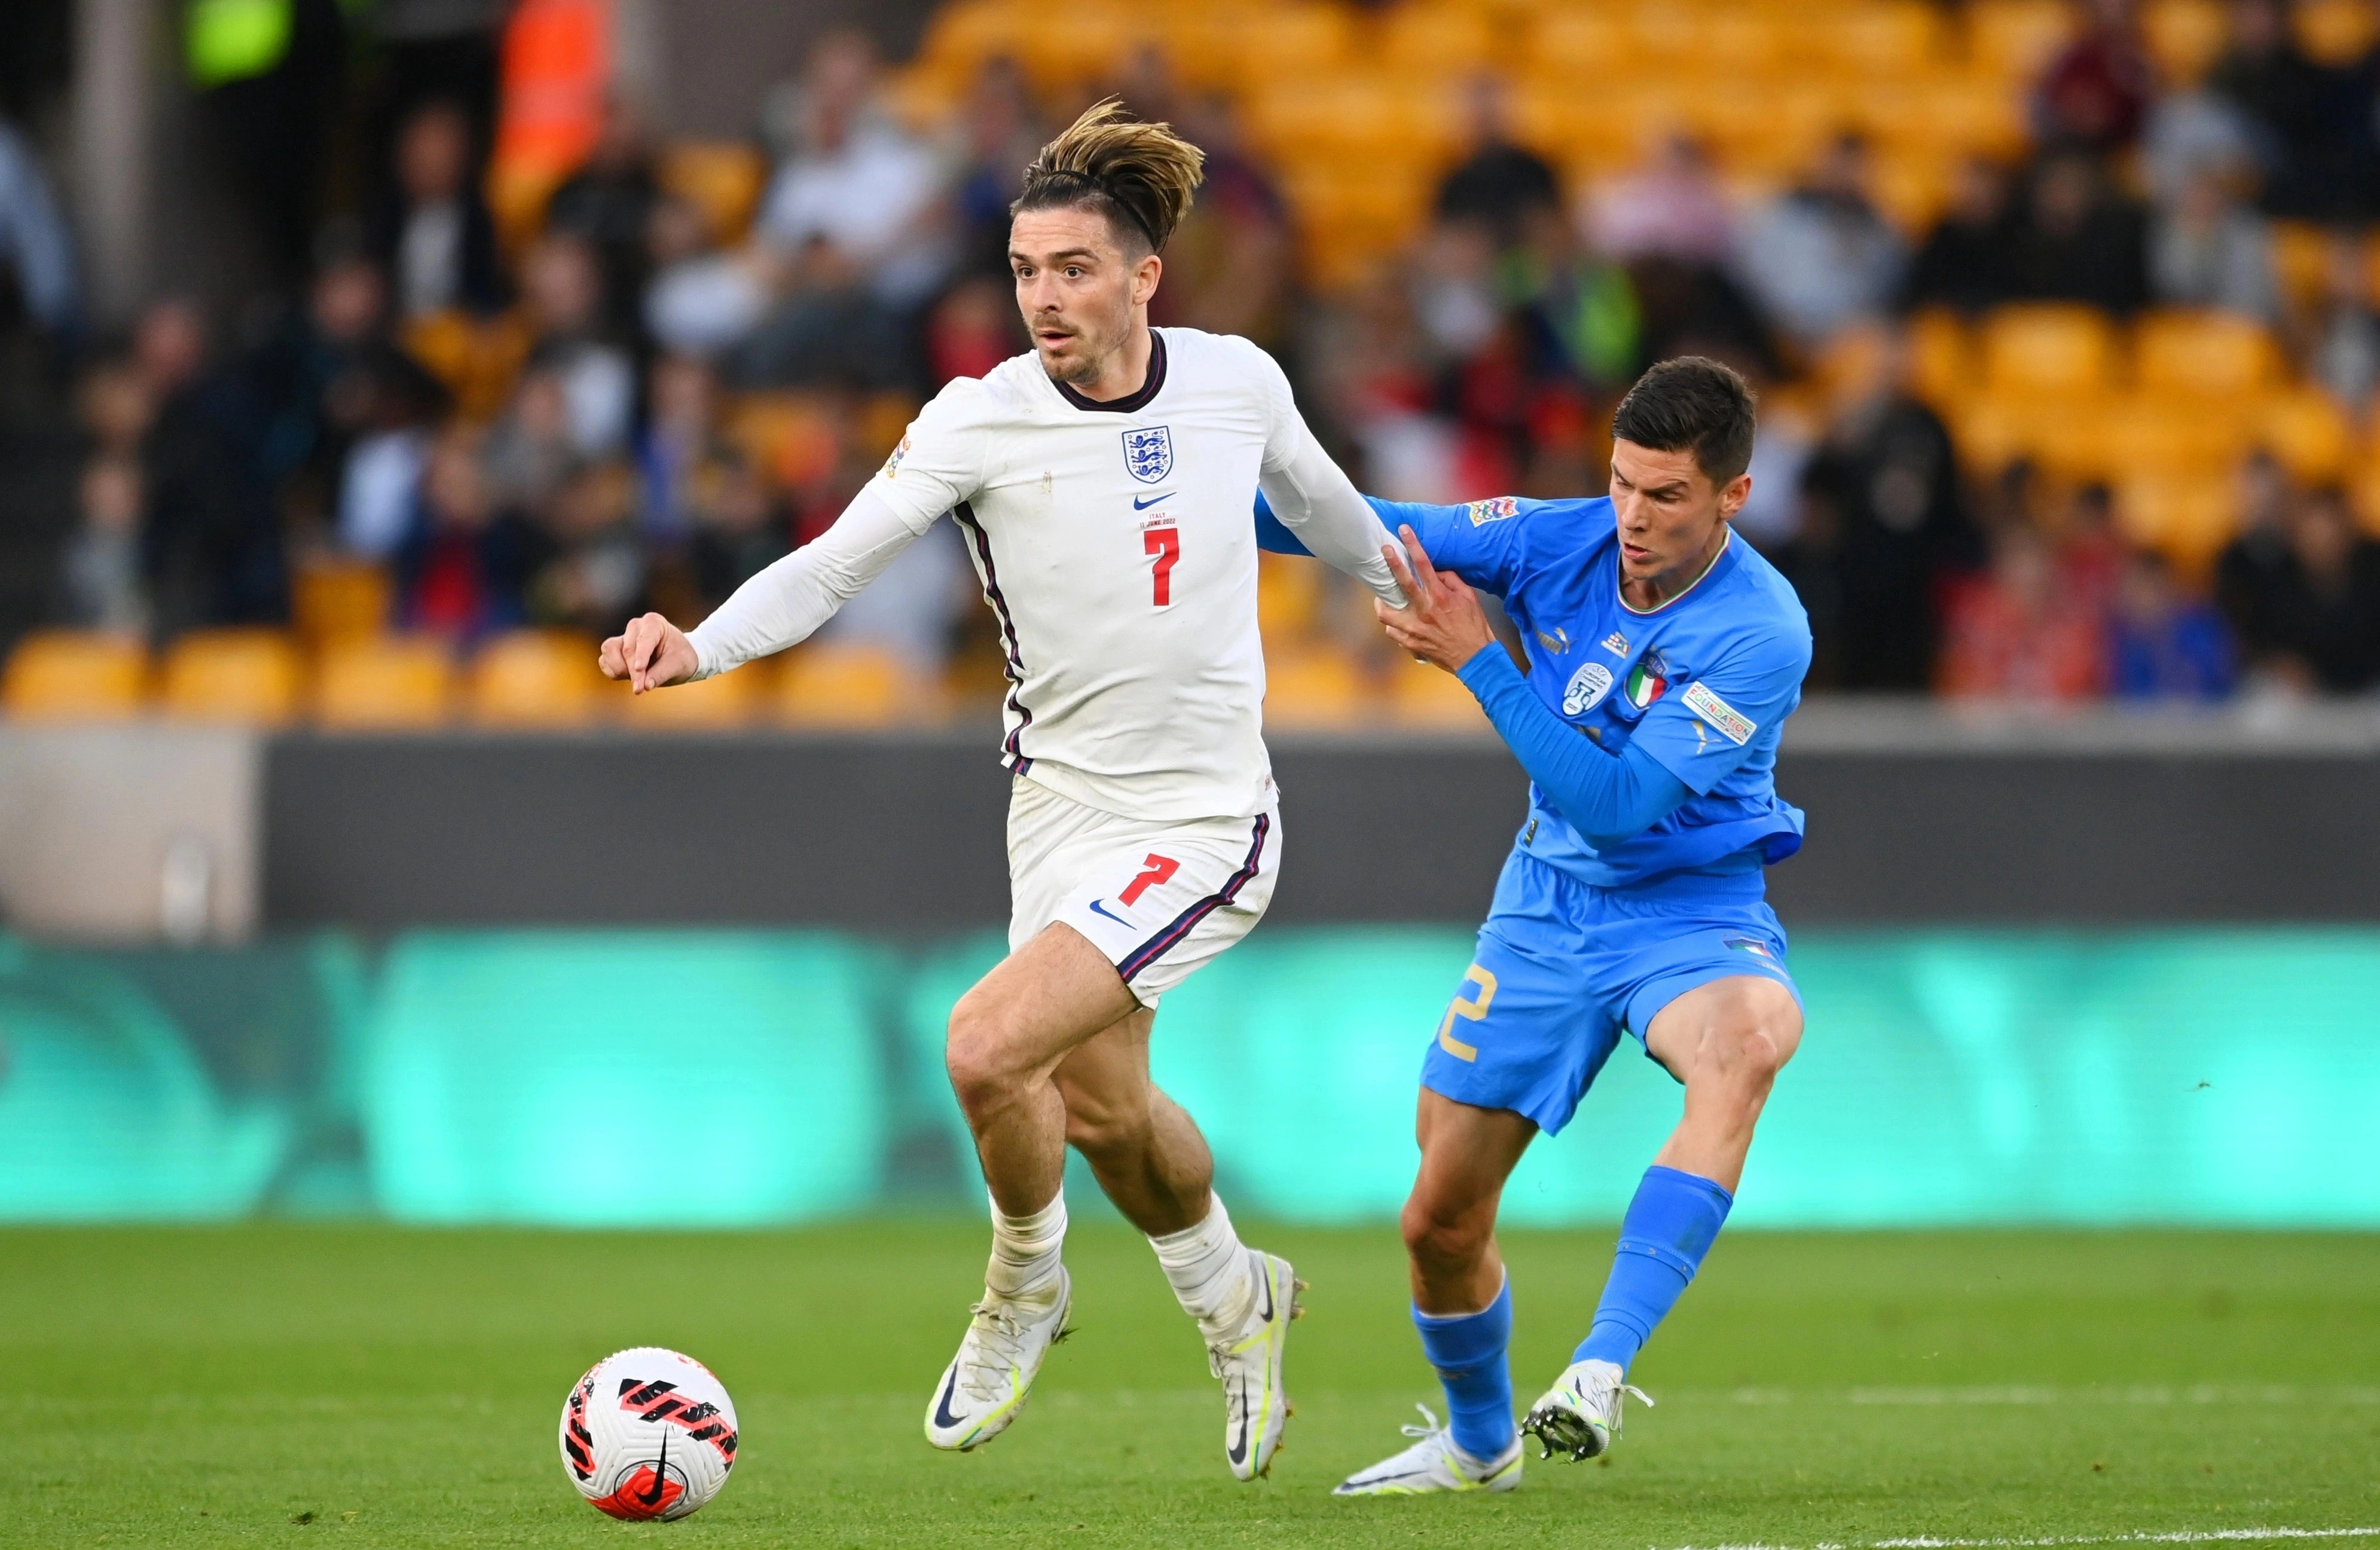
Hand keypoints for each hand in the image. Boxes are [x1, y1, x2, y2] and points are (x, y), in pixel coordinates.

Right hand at [598, 613, 699, 692]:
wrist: (677, 658)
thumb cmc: (681, 658)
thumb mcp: (678, 665)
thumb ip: (661, 674)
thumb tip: (645, 685)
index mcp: (654, 623)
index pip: (644, 640)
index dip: (641, 656)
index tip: (639, 670)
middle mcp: (636, 626)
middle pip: (627, 649)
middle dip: (633, 671)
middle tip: (639, 689)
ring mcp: (623, 637)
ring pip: (609, 650)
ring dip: (619, 669)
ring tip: (636, 681)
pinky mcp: (614, 650)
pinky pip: (604, 660)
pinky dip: (612, 671)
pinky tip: (625, 677)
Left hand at [1375, 526, 1495, 673]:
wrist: (1475, 658)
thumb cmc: (1473, 626)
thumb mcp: (1469, 598)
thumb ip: (1452, 581)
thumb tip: (1436, 570)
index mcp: (1440, 597)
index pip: (1424, 564)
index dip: (1413, 544)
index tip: (1403, 530)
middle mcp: (1425, 610)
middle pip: (1402, 582)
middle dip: (1392, 562)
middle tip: (1384, 550)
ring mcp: (1415, 628)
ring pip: (1386, 612)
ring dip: (1382, 602)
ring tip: (1383, 598)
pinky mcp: (1410, 643)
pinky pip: (1391, 630)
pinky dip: (1392, 625)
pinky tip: (1397, 621)